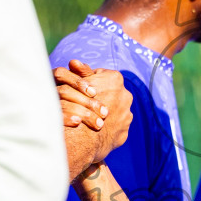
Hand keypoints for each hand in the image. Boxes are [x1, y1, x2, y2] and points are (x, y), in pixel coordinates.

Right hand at [56, 61, 132, 181]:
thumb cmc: (75, 107)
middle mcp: (126, 95)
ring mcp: (127, 115)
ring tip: (89, 121)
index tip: (82, 92)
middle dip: (101, 99)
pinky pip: (115, 129)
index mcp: (115, 79)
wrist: (81, 138)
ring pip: (114, 112)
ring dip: (103, 115)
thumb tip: (74, 62)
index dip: (91, 84)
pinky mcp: (124, 132)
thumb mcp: (75, 85)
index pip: (103, 77)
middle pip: (111, 95)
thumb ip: (80, 73)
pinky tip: (94, 132)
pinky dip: (106, 130)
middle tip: (85, 106)